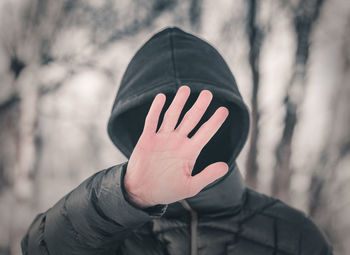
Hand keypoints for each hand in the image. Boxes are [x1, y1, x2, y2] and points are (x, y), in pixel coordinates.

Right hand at [124, 85, 228, 207]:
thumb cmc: (168, 190)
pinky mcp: (147, 140)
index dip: (214, 122)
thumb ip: (207, 176)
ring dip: (179, 103)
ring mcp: (162, 139)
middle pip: (191, 119)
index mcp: (189, 152)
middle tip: (207, 93)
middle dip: (199, 106)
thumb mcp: (190, 187)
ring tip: (186, 89)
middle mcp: (178, 142)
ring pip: (172, 116)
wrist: (143, 192)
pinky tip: (161, 97)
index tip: (224, 110)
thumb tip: (226, 166)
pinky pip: (152, 121)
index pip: (205, 133)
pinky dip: (156, 110)